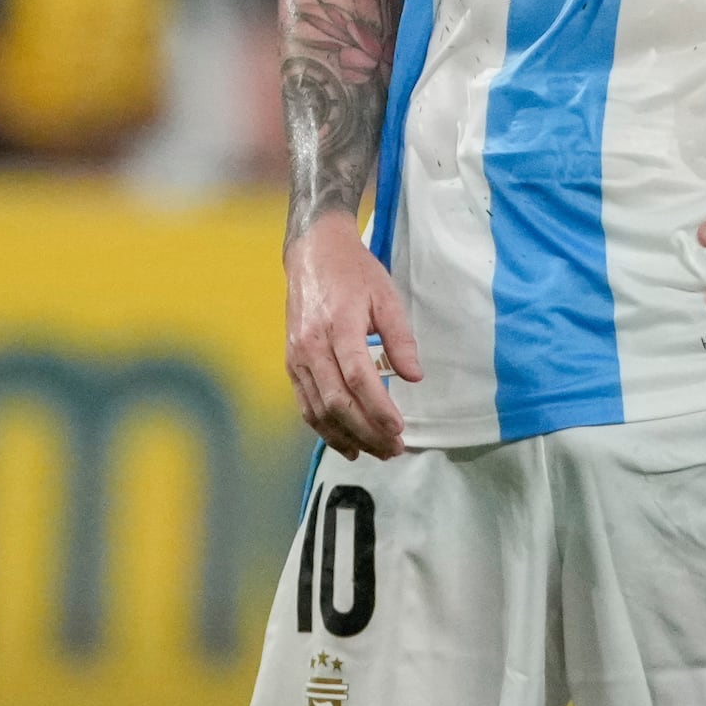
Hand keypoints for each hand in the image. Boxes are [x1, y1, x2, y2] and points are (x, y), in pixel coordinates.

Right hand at [285, 212, 422, 459]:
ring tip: (376, 452)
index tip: (399, 428)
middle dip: (366, 431)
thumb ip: (400, 338)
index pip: (357, 377)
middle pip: (337, 401)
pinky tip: (346, 443)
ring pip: (318, 410)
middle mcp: (312, 346)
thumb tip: (415, 377)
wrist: (313, 254)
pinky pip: (306, 404)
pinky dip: (325, 429)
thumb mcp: (386, 296)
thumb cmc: (354, 272)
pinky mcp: (291, 363)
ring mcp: (297, 357)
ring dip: (347, 437)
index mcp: (338, 326)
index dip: (377, 407)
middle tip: (394, 449)